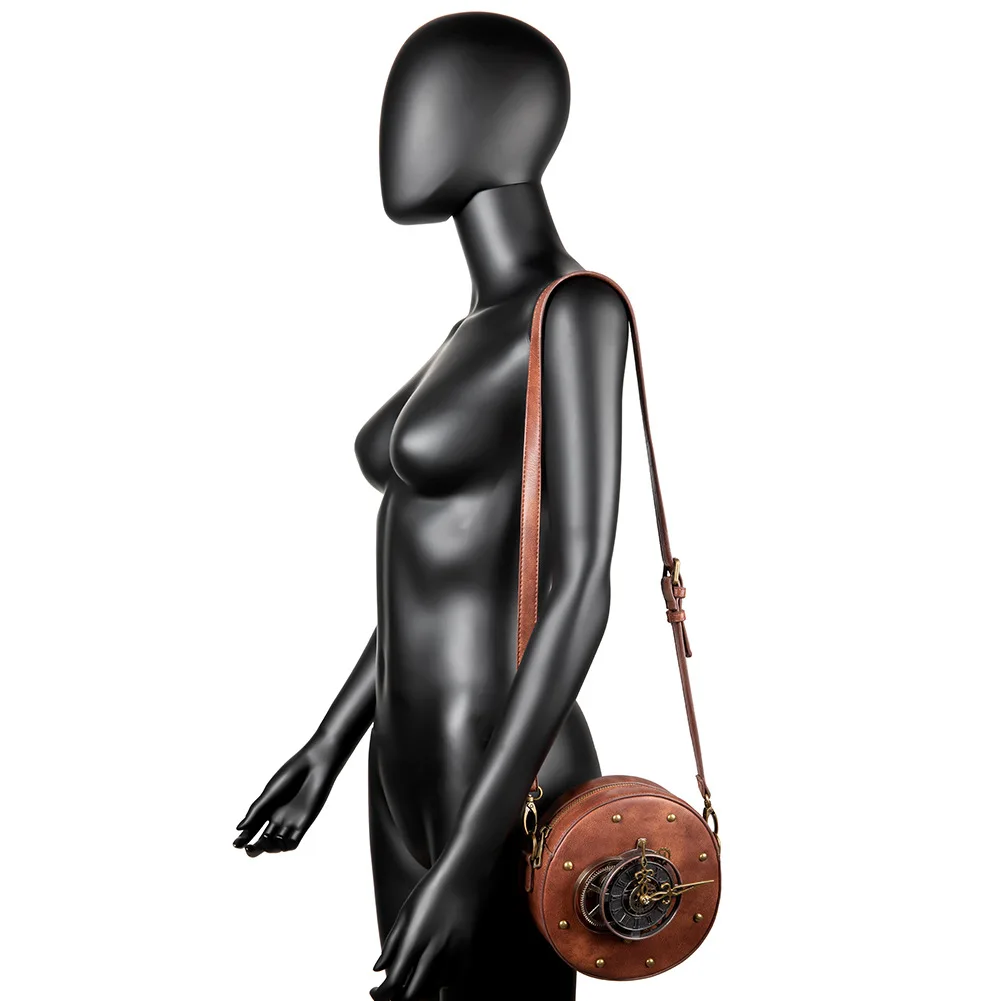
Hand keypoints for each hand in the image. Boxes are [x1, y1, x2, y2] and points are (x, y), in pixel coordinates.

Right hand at [233, 739, 339, 855]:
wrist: (314, 765)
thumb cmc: (290, 775)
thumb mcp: (270, 794)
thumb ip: (256, 811)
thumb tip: (239, 829)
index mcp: (267, 809)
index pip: (252, 829)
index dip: (243, 839)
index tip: (235, 844)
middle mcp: (278, 818)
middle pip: (264, 840)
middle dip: (255, 848)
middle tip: (248, 847)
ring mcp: (291, 822)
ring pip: (277, 844)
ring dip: (269, 848)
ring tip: (265, 840)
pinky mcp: (304, 824)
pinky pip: (293, 842)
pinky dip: (285, 846)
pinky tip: (279, 839)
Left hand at [371, 850, 481, 999]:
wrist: (467, 873)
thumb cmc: (433, 890)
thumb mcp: (406, 912)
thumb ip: (391, 944)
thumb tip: (377, 970)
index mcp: (414, 939)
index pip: (393, 983)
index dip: (382, 994)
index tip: (376, 992)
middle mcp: (434, 950)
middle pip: (413, 994)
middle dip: (399, 997)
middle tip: (392, 992)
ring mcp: (455, 954)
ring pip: (433, 989)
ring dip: (419, 988)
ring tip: (412, 975)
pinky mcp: (470, 954)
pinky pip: (451, 980)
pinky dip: (439, 980)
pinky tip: (432, 968)